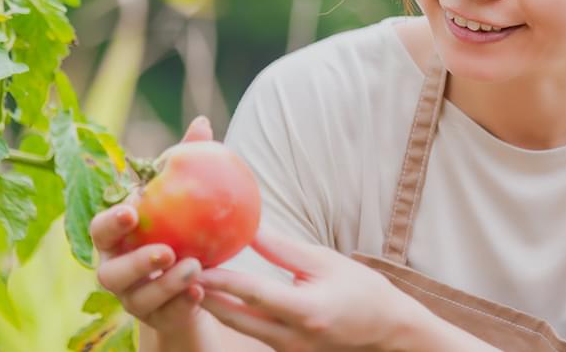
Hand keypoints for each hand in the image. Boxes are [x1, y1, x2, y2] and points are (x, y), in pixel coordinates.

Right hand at [89, 117, 215, 338]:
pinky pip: (165, 316)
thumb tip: (203, 123)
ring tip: (194, 269)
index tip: (133, 210)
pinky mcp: (155, 319)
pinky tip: (203, 291)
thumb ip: (186, 162)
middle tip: (165, 250)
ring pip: (137, 299)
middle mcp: (114, 269)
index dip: (111, 221)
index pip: (99, 228)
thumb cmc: (180, 226)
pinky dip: (182, 305)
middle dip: (134, 263)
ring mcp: (132, 299)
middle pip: (109, 273)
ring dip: (164, 285)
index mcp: (114, 238)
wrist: (189, 279)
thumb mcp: (183, 196)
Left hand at [196, 229, 449, 351]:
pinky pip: (251, 332)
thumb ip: (283, 249)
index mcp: (306, 310)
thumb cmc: (362, 291)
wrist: (388, 332)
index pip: (253, 294)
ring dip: (213, 304)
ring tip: (188, 277)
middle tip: (177, 270)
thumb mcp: (326, 262)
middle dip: (204, 295)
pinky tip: (216, 293)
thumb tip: (248, 226)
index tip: (193, 262)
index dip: (220, 279)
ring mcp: (289, 350)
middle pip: (235, 318)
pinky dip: (232, 312)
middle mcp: (293, 337)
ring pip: (239, 327)